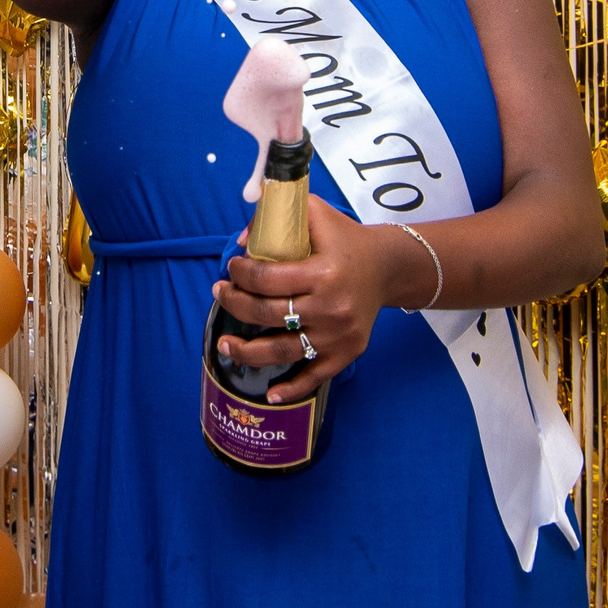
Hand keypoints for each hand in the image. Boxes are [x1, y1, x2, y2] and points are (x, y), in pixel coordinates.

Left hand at [212, 197, 396, 405]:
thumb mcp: (316, 213)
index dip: (240, 275)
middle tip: (220, 294)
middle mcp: (330, 307)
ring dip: (246, 352)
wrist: (388, 268)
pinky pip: (314, 377)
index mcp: (322, 273)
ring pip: (281, 350)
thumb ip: (277, 216)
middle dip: (234, 304)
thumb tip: (242, 242)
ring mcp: (337, 335)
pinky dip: (291, 389)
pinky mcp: (346, 353)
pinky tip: (270, 394)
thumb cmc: (346, 239)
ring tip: (224, 345)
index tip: (231, 270)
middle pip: (267, 314)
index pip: (266, 279)